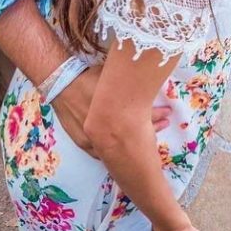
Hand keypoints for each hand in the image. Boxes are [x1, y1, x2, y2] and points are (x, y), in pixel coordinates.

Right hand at [54, 67, 170, 154]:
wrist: (62, 83)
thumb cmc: (90, 77)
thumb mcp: (113, 77)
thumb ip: (130, 84)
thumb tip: (149, 79)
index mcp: (115, 111)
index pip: (143, 117)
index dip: (158, 116)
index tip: (168, 113)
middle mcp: (106, 128)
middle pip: (135, 134)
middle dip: (151, 130)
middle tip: (164, 122)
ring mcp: (94, 138)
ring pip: (120, 148)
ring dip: (133, 143)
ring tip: (148, 137)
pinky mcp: (84, 142)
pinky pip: (102, 154)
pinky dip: (115, 153)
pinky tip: (126, 151)